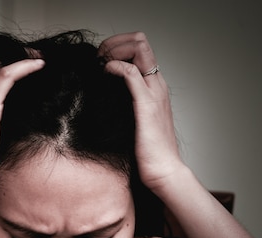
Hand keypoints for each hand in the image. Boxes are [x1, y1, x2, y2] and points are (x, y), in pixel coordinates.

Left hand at [98, 32, 183, 190]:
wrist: (165, 172)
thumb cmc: (148, 154)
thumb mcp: (134, 124)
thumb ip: (125, 109)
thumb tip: (103, 103)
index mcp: (155, 88)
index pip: (140, 49)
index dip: (118, 47)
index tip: (100, 61)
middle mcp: (157, 85)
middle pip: (140, 41)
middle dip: (113, 43)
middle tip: (96, 60)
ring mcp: (154, 92)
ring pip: (138, 48)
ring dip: (112, 50)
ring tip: (98, 66)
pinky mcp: (146, 104)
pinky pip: (130, 72)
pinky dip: (113, 66)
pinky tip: (104, 75)